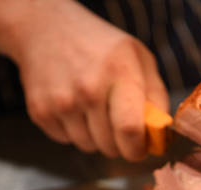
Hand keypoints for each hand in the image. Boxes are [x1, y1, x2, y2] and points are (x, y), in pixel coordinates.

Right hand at [13, 1, 168, 160]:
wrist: (46, 29)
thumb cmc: (101, 48)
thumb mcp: (139, 59)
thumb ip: (155, 97)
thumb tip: (160, 136)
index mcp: (119, 72)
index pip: (130, 129)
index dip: (137, 149)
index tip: (139, 149)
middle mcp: (88, 88)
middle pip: (109, 145)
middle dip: (118, 143)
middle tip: (116, 123)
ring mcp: (61, 101)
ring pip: (88, 146)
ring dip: (95, 137)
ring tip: (92, 109)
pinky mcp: (40, 111)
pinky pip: (66, 141)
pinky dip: (72, 131)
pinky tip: (72, 106)